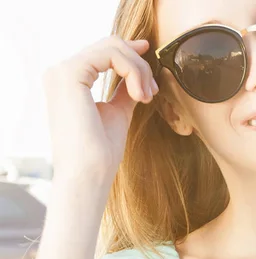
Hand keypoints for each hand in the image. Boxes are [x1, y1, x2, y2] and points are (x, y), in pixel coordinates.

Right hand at [43, 36, 158, 184]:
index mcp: (68, 80)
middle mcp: (60, 71)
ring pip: (114, 48)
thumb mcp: (117, 111)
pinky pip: (112, 55)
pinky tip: (141, 96)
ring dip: (140, 70)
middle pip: (110, 45)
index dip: (131, 54)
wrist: (89, 174)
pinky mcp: (70, 73)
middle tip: (153, 92)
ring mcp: (62, 71)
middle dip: (140, 65)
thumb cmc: (101, 151)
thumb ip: (124, 90)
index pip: (102, 51)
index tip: (151, 67)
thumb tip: (138, 75)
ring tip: (148, 97)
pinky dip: (134, 72)